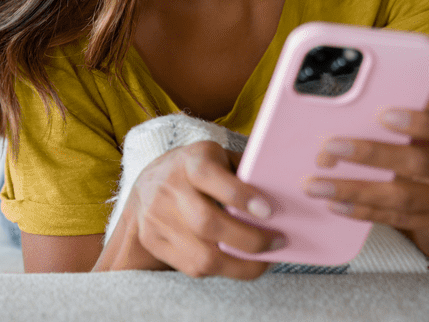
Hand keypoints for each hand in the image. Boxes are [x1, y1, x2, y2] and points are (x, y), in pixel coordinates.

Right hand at [98, 140, 281, 278]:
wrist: (146, 187)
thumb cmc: (195, 170)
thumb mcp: (216, 157)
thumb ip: (244, 169)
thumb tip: (282, 186)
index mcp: (189, 161)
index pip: (208, 175)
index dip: (239, 194)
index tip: (269, 211)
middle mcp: (168, 188)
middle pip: (207, 222)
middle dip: (249, 239)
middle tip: (278, 241)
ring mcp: (158, 219)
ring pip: (203, 254)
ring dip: (242, 264)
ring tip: (266, 260)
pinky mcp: (154, 243)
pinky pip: (195, 267)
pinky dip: (226, 270)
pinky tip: (243, 264)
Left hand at [305, 109, 428, 238]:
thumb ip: (405, 120)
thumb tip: (348, 115)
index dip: (418, 122)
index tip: (381, 113)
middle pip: (419, 164)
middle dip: (369, 155)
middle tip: (329, 148)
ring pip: (403, 198)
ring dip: (354, 190)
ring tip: (316, 184)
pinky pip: (398, 219)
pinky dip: (363, 211)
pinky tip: (335, 203)